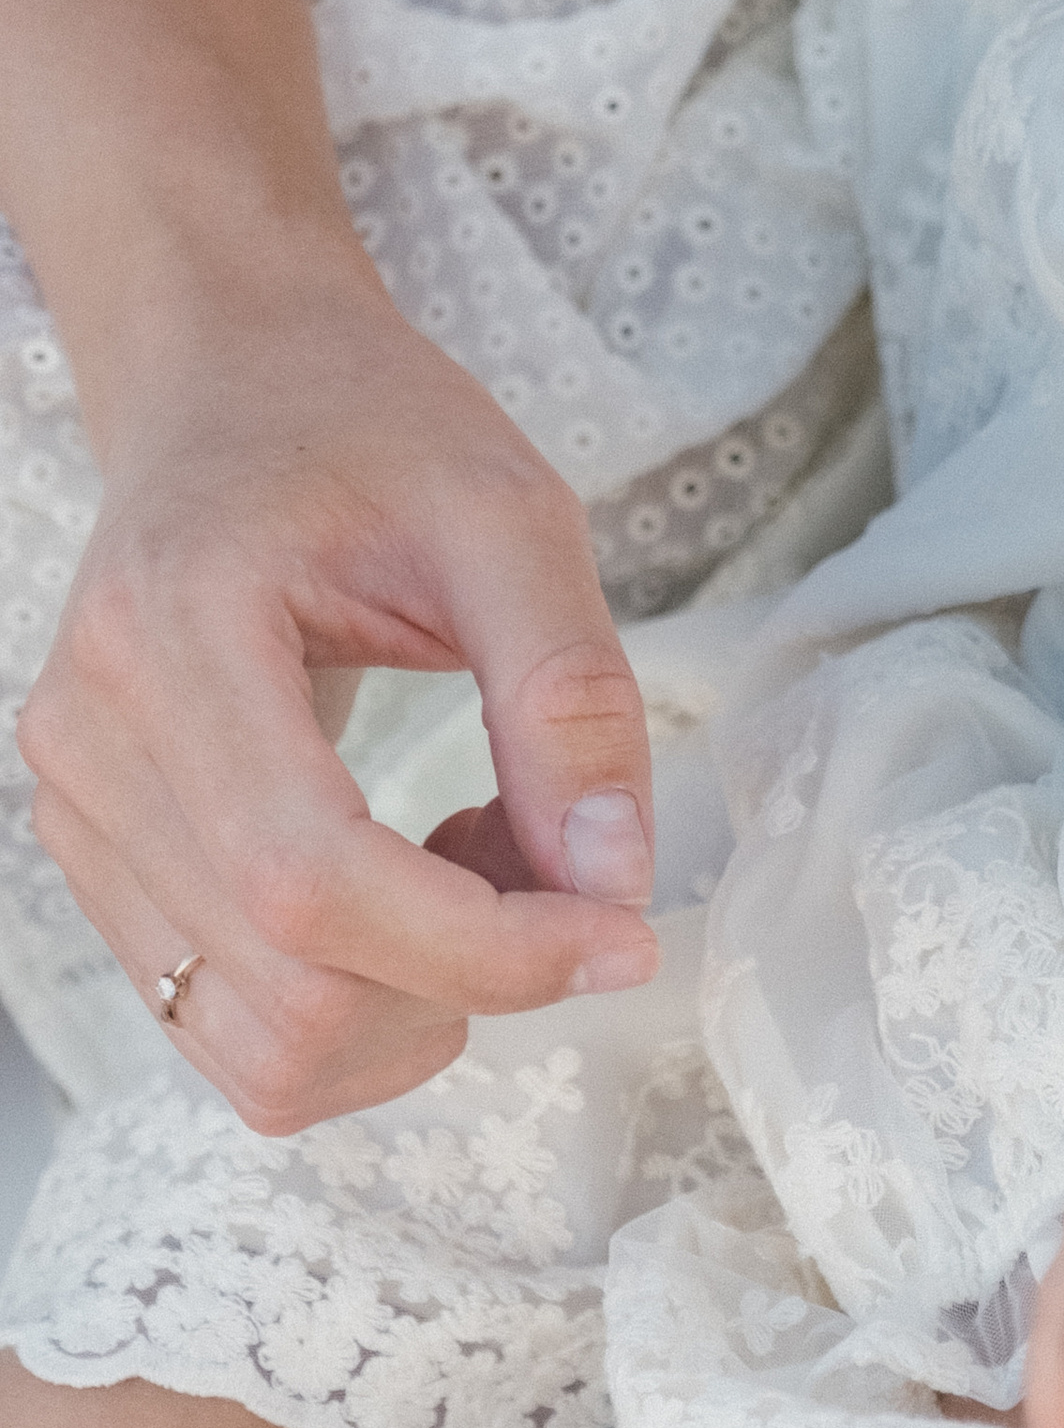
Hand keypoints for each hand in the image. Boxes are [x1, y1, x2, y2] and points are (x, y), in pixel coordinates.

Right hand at [20, 237, 659, 1133]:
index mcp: (173, 632)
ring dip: (415, 1000)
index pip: (313, 882)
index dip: (483, 948)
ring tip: (481, 846)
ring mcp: (78, 811)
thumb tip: (613, 881)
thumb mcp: (507, 512)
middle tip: (554, 849)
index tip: (621, 936)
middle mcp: (91, 742)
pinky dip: (358, 996)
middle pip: (290, 989)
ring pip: (260, 1043)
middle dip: (467, 975)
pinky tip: (414, 873)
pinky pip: (230, 1018)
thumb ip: (569, 691)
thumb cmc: (366, 426)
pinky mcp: (100, 855)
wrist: (236, 384)